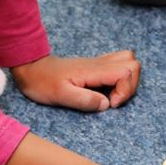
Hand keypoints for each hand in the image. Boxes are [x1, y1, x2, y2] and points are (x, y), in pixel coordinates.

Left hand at [11, 51, 139, 111]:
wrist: (32, 69)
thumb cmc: (43, 83)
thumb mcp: (60, 95)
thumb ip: (84, 99)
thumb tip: (106, 104)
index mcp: (93, 70)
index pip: (126, 72)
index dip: (125, 90)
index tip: (109, 104)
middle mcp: (99, 64)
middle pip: (133, 64)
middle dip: (130, 86)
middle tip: (113, 101)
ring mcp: (99, 63)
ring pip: (129, 60)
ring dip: (128, 80)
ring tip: (113, 95)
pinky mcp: (96, 66)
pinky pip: (118, 63)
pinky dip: (121, 76)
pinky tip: (107, 89)